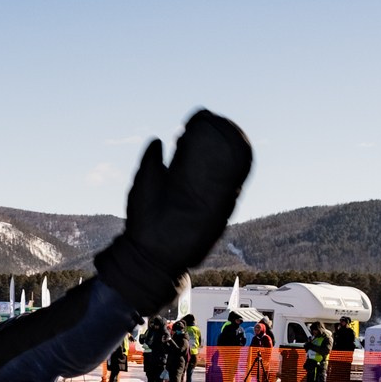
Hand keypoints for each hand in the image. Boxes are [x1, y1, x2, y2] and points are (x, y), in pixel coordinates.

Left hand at [94, 109, 252, 309]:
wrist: (146, 254)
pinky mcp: (215, 224)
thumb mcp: (144, 184)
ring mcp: (209, 210)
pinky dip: (236, 191)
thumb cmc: (142, 219)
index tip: (210, 127)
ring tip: (238, 149)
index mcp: (183, 186)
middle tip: (227, 134)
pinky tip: (238, 175)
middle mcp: (199, 197)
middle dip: (225, 155)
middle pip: (217, 172)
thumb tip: (158, 139)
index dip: (208, 148)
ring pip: (228, 186)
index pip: (201, 163)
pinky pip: (230, 204)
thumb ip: (151, 161)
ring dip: (233, 170)